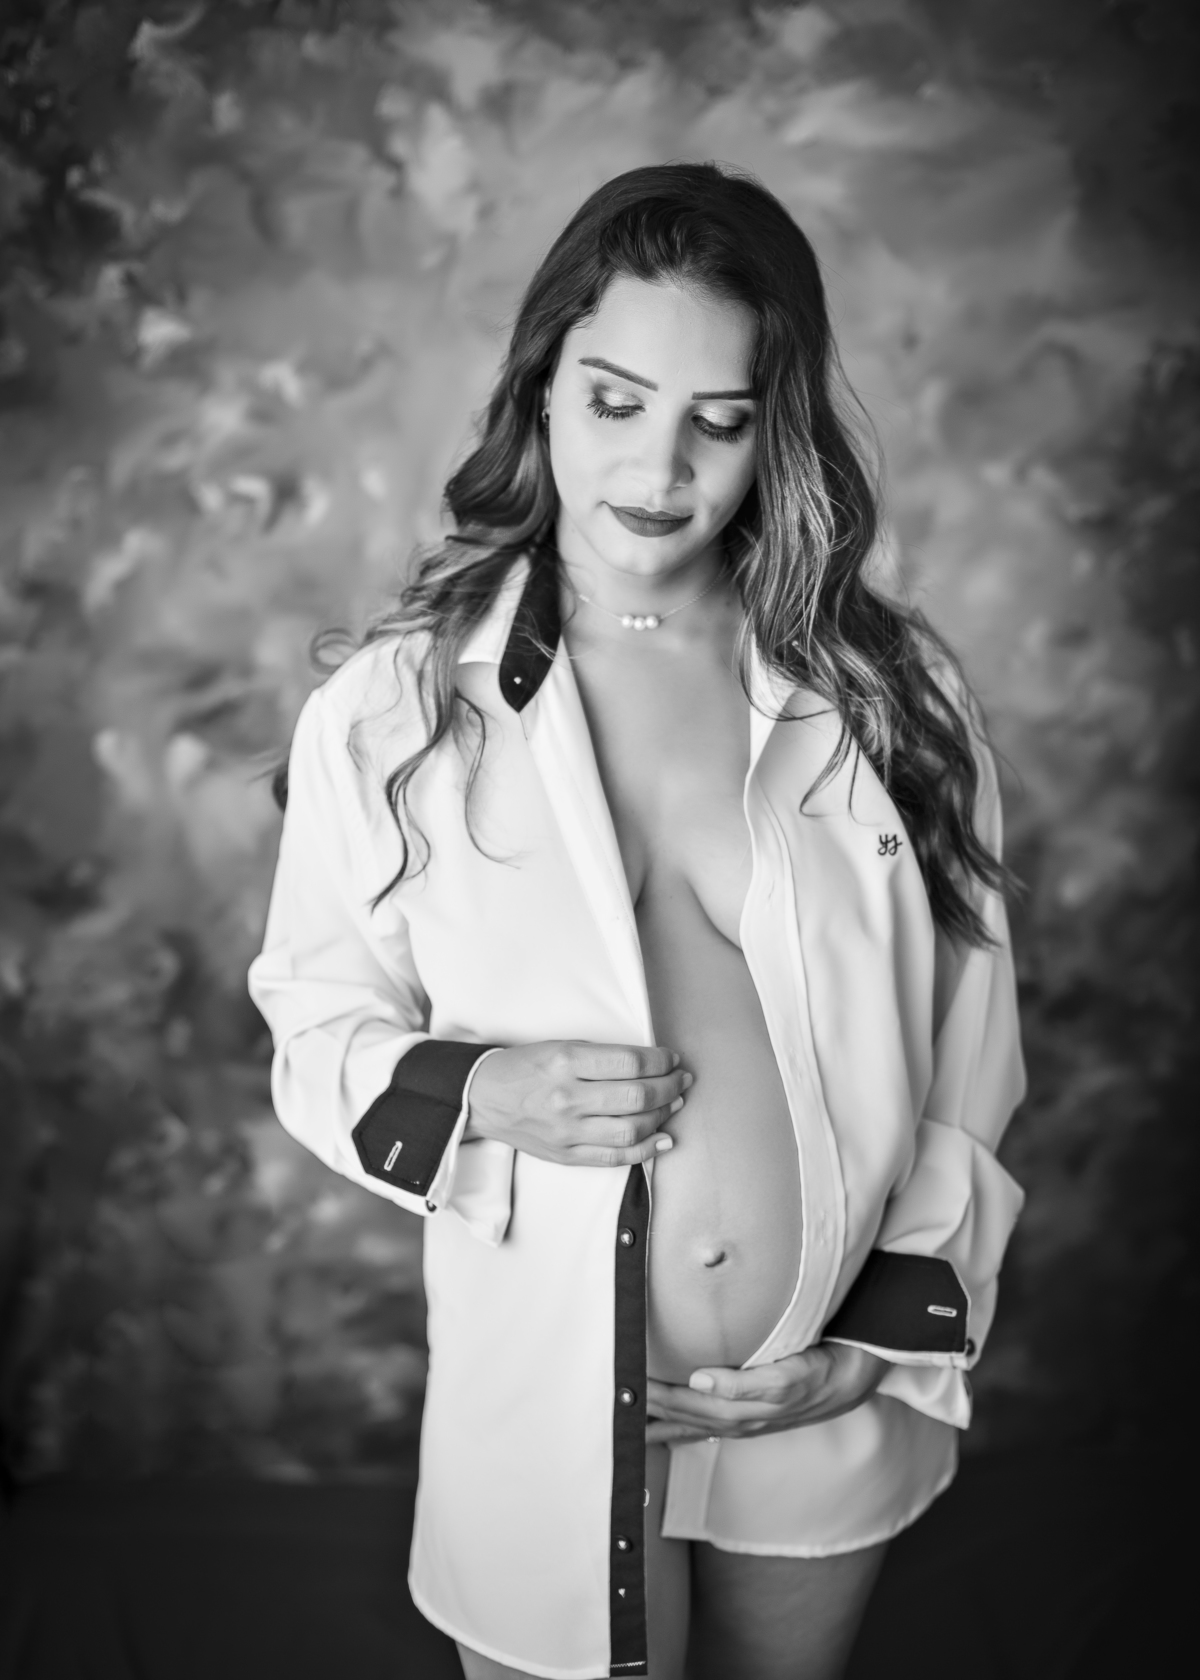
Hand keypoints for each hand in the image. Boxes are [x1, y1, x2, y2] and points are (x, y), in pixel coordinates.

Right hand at [465, 1040, 690, 1167]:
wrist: (484, 1098)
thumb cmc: (526, 1067)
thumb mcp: (561, 1046)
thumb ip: (604, 1057)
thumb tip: (652, 1064)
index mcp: (565, 1062)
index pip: (629, 1062)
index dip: (660, 1061)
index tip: (671, 1059)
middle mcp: (567, 1098)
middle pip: (636, 1096)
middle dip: (669, 1087)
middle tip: (681, 1080)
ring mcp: (567, 1131)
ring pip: (631, 1129)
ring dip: (663, 1115)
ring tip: (674, 1102)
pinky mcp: (566, 1156)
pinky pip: (615, 1157)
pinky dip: (646, 1149)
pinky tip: (664, 1138)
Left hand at [645, 1343, 888, 1444]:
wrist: (859, 1376)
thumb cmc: (825, 1371)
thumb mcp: (789, 1375)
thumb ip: (745, 1382)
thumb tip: (698, 1382)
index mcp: (743, 1410)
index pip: (686, 1406)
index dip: (654, 1397)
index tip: (624, 1384)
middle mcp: (740, 1420)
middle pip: (683, 1418)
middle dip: (649, 1411)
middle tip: (614, 1400)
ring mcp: (747, 1421)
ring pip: (693, 1425)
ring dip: (661, 1423)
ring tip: (628, 1424)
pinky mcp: (755, 1415)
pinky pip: (709, 1426)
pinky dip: (684, 1428)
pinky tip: (670, 1428)